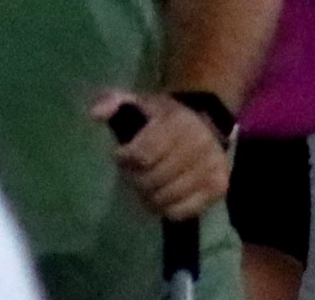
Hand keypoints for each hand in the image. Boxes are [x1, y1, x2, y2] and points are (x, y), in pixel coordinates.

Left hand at [89, 91, 229, 221]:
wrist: (205, 123)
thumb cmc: (163, 118)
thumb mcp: (138, 103)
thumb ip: (113, 102)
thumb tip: (95, 113)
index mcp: (178, 122)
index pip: (142, 154)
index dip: (125, 159)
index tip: (122, 155)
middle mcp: (200, 144)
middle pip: (152, 180)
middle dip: (135, 179)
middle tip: (135, 173)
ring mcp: (211, 168)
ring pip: (165, 198)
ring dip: (149, 196)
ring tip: (148, 185)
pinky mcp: (218, 188)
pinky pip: (181, 211)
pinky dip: (166, 208)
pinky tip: (163, 195)